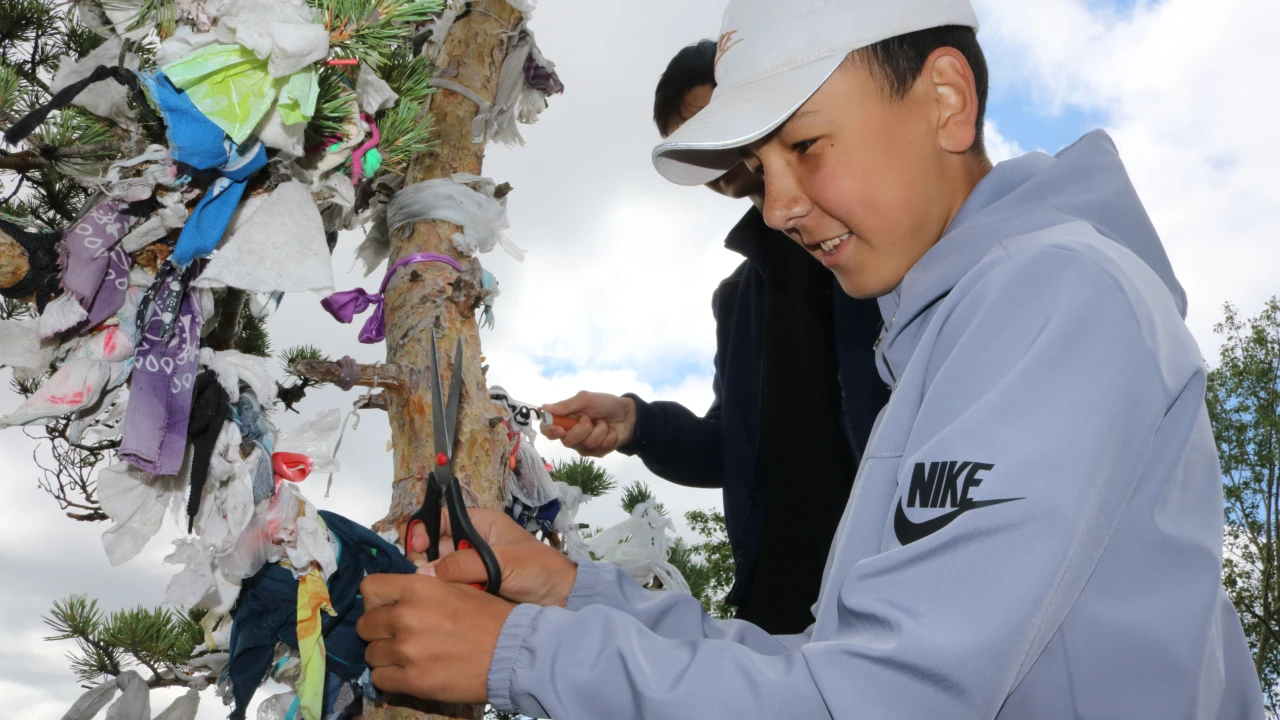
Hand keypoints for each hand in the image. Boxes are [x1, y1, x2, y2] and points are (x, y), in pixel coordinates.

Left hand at [357, 573, 513, 703]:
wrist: (513, 653)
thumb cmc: (490, 617)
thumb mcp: (456, 588)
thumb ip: (423, 589)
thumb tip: (399, 596)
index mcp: (418, 588)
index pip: (370, 589)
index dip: (375, 600)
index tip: (386, 609)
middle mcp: (405, 616)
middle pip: (365, 625)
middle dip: (378, 631)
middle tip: (398, 636)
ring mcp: (406, 651)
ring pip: (370, 654)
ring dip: (385, 656)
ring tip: (408, 656)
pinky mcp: (412, 680)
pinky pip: (380, 679)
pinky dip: (391, 677)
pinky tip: (409, 672)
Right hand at [407, 506, 578, 607]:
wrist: (563, 600)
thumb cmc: (540, 570)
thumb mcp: (503, 562)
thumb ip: (464, 564)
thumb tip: (424, 574)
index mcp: (479, 523)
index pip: (440, 518)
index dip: (424, 529)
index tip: (417, 547)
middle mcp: (471, 543)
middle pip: (433, 546)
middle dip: (424, 560)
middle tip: (424, 576)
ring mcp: (471, 568)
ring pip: (437, 570)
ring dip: (433, 580)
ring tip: (436, 592)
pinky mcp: (472, 590)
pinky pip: (448, 589)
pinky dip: (443, 595)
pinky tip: (443, 603)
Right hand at [540, 391, 636, 457]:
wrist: (628, 414)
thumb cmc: (605, 404)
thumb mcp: (586, 399)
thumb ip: (566, 405)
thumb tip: (544, 408)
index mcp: (565, 420)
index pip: (547, 430)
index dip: (550, 431)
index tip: (560, 429)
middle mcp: (571, 434)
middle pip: (567, 441)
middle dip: (583, 430)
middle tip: (591, 419)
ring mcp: (583, 445)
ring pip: (585, 446)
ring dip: (599, 431)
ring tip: (604, 423)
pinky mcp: (597, 452)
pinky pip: (599, 450)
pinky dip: (608, 438)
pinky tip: (611, 432)